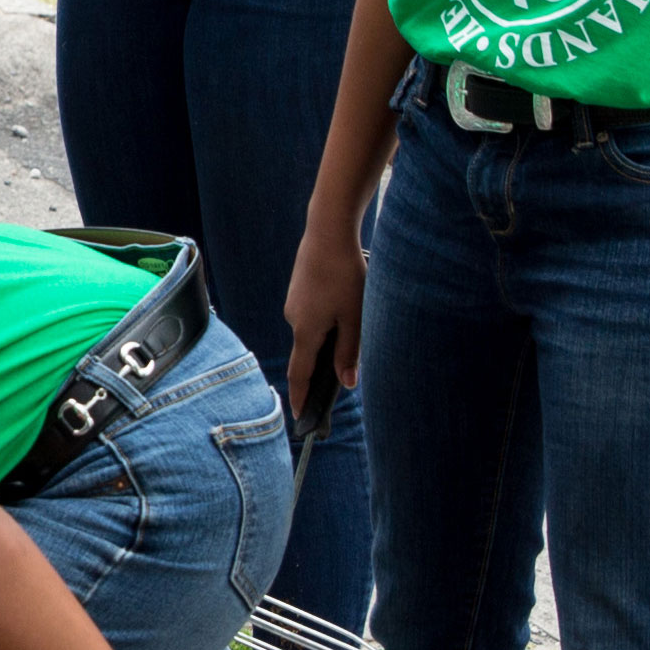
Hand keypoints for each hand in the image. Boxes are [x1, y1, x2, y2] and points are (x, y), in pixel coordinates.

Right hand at [283, 213, 368, 421]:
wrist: (327, 232)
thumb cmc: (345, 274)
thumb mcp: (355, 317)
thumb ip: (350, 351)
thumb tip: (348, 382)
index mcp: (306, 331)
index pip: (300, 374)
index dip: (300, 398)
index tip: (299, 417)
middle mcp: (294, 319)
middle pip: (307, 353)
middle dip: (320, 368)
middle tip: (338, 380)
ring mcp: (294, 304)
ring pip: (312, 331)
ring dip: (328, 337)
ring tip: (351, 327)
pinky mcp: (299, 290)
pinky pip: (311, 315)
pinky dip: (325, 321)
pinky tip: (343, 305)